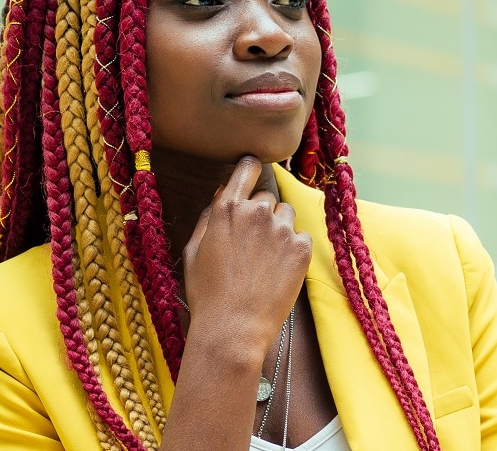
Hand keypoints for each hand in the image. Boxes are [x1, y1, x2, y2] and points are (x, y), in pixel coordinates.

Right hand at [181, 156, 311, 351]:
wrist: (232, 329)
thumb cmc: (207, 293)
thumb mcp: (194, 250)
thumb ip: (209, 217)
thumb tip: (222, 194)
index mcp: (227, 208)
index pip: (248, 167)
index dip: (251, 171)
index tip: (252, 179)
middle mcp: (256, 212)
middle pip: (266, 198)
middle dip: (260, 214)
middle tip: (251, 245)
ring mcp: (281, 229)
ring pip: (286, 215)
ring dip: (278, 229)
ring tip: (265, 260)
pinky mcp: (301, 249)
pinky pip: (301, 237)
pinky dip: (293, 250)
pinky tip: (278, 271)